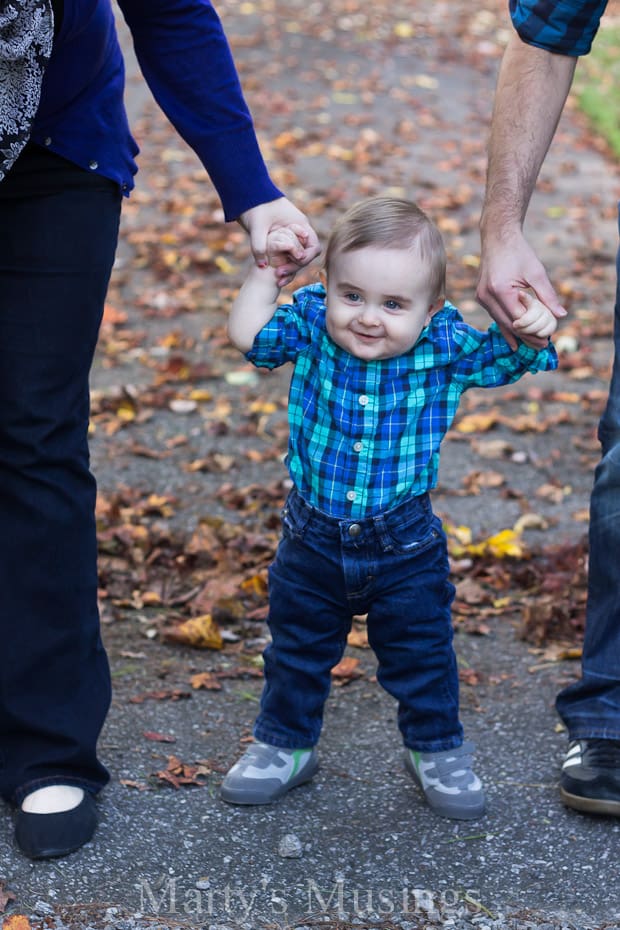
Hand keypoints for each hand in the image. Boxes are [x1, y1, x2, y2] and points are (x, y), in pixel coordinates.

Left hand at [238, 197, 320, 279]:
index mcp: (300, 225)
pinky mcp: (282, 243)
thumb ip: (259, 245)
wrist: (247, 196)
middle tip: (279, 274)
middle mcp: (298, 233)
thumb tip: (262, 266)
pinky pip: (287, 258)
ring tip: (277, 278)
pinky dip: (284, 267)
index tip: (294, 262)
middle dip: (295, 267)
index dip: (307, 258)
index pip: (313, 247)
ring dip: (289, 269)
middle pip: (305, 256)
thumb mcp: (257, 226)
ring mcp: (291, 238)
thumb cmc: (255, 206)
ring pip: (297, 259)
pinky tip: (275, 275)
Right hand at [477, 228, 565, 348]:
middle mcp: (487, 296)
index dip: (533, 330)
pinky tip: (515, 339)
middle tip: (541, 346)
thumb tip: (561, 315)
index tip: (546, 339)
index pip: (518, 318)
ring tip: (532, 344)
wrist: (498, 237)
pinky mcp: (481, 296)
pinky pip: (495, 315)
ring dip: (516, 334)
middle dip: (526, 337)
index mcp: (500, 290)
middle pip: (508, 324)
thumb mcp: (537, 272)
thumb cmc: (519, 252)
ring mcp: (481, 297)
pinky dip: (507, 325)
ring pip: (500, 322)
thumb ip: (548, 295)